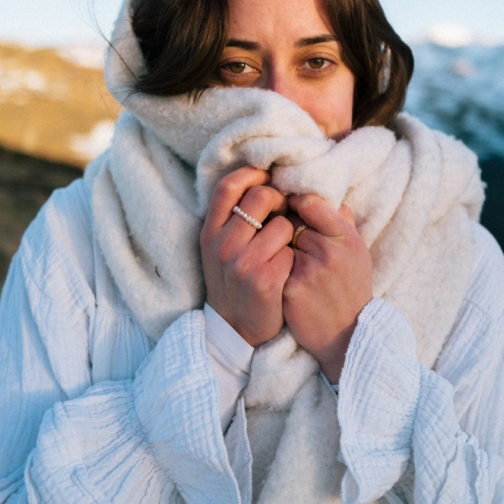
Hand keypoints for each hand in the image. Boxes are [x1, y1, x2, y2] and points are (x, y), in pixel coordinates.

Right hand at [200, 167, 294, 345]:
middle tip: (284, 212)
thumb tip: (263, 180)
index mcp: (209, 233)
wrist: (235, 330)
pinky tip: (286, 270)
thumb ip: (232, 218)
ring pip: (282, 224)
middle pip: (260, 197)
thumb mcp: (220, 249)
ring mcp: (243, 263)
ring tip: (284, 248)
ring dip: (290, 233)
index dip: (251, 174)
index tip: (267, 176)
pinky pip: (291, 251)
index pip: (227, 187)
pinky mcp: (265, 280)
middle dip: (279, 200)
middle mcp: (222, 245)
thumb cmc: (234, 281)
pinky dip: (294, 257)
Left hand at [283, 194, 372, 382]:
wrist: (346, 334)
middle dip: (286, 229)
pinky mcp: (290, 289)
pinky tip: (282, 279)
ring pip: (278, 243)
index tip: (291, 208)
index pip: (310, 202)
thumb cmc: (351, 288)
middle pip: (289, 222)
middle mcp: (328, 251)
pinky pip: (273, 265)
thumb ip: (342, 221)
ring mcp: (308, 270)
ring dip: (278, 249)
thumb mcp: (357, 251)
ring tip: (288, 263)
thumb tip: (325, 195)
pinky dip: (274, 269)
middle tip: (290, 241)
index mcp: (346, 237)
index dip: (296, 203)